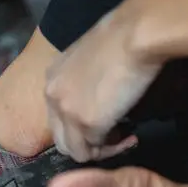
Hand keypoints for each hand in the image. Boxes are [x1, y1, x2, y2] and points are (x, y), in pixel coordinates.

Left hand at [44, 9, 162, 161]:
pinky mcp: (87, 124)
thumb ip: (84, 81)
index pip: (57, 116)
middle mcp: (52, 96)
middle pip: (61, 139)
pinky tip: (130, 136)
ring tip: (124, 137)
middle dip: (88, 143)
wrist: (135, 34)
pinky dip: (113, 150)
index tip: (108, 119)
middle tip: (116, 134)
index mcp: (52, 77)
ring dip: (100, 150)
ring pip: (75, 151)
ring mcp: (67, 112)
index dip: (81, 124)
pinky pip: (95, 152)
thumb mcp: (90, 58)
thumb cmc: (122, 36)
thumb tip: (98, 100)